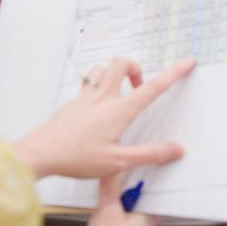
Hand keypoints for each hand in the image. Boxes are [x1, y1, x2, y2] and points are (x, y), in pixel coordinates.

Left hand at [16, 56, 193, 179]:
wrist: (40, 153)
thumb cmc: (76, 158)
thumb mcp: (118, 162)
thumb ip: (150, 154)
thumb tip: (176, 149)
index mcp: (119, 110)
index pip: (152, 87)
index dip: (173, 73)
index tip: (186, 63)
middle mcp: (102, 98)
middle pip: (121, 63)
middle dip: (135, 67)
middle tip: (138, 85)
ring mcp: (84, 98)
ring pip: (100, 69)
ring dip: (112, 74)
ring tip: (117, 91)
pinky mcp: (70, 104)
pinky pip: (85, 86)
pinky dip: (94, 89)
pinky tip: (93, 109)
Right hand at [76, 171, 162, 225]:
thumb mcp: (106, 212)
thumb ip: (109, 187)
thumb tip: (110, 169)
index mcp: (150, 217)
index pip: (155, 187)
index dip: (147, 171)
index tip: (140, 157)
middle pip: (139, 196)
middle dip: (127, 184)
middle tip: (118, 168)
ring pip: (127, 208)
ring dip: (116, 199)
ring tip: (106, 188)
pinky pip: (117, 220)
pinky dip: (110, 212)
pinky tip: (99, 209)